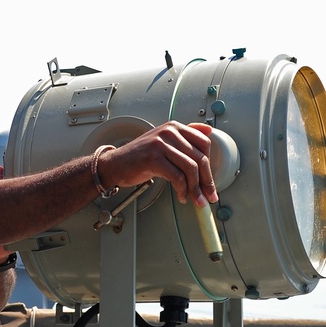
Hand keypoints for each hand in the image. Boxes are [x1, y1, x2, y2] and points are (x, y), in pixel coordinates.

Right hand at [104, 121, 218, 206]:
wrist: (115, 164)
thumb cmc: (140, 156)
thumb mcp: (164, 142)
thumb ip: (185, 137)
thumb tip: (208, 132)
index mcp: (174, 127)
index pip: (204, 143)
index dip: (210, 165)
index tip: (209, 180)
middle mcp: (168, 132)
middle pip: (199, 158)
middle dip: (206, 181)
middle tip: (209, 195)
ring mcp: (160, 144)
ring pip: (190, 168)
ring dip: (195, 189)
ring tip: (195, 199)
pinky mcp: (153, 158)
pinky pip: (177, 177)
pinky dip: (182, 190)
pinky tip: (181, 196)